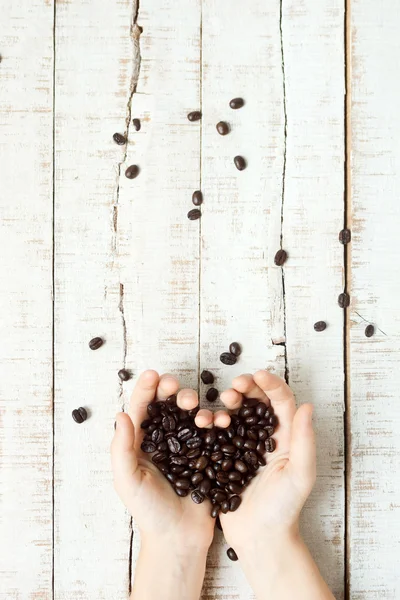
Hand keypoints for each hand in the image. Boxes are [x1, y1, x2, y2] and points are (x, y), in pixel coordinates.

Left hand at [111, 369, 220, 549]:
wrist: (179, 539)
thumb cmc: (148, 512)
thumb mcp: (127, 481)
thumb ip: (121, 448)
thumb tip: (121, 414)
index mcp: (140, 443)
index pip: (142, 409)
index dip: (147, 389)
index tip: (153, 373)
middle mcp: (163, 440)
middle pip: (167, 406)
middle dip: (171, 391)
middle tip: (176, 387)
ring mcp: (186, 446)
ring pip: (189, 415)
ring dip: (192, 403)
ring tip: (195, 405)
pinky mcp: (206, 455)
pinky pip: (211, 432)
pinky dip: (214, 420)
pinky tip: (218, 418)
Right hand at [217, 372, 333, 599]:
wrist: (259, 538)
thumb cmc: (284, 509)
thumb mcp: (300, 475)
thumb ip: (304, 441)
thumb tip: (307, 406)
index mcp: (286, 437)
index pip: (281, 401)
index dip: (270, 384)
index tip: (256, 374)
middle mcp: (266, 437)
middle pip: (258, 401)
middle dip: (247, 388)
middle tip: (235, 386)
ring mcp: (245, 446)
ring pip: (237, 413)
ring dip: (230, 402)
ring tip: (223, 402)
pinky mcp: (226, 456)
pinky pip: (219, 431)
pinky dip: (213, 421)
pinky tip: (206, 419)